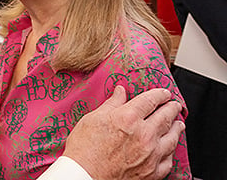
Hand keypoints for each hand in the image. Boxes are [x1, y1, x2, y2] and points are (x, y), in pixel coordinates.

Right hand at [63, 86, 184, 179]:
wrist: (85, 175)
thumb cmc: (84, 149)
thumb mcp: (93, 119)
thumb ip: (111, 104)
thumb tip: (120, 92)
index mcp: (128, 117)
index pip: (150, 100)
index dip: (159, 94)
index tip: (163, 93)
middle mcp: (144, 135)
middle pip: (165, 117)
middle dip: (172, 108)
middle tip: (175, 105)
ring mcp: (150, 154)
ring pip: (172, 138)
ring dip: (177, 128)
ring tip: (179, 124)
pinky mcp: (151, 172)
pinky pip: (168, 160)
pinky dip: (171, 151)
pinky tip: (170, 148)